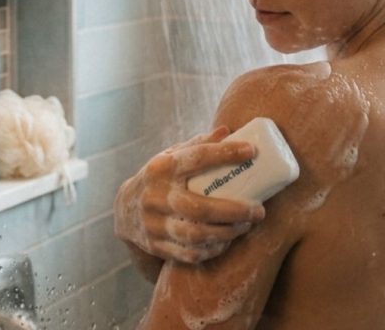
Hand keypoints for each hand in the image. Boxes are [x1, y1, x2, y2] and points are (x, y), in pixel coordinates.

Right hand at [114, 126, 265, 263]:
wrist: (124, 209)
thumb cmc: (160, 177)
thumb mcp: (172, 156)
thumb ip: (198, 145)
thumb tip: (228, 130)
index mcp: (163, 167)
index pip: (197, 157)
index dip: (226, 153)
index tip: (252, 151)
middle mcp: (156, 195)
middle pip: (200, 207)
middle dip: (234, 211)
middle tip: (259, 210)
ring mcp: (154, 224)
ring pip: (196, 235)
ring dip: (227, 233)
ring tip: (247, 226)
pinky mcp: (157, 246)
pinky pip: (189, 253)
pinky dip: (212, 250)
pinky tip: (227, 241)